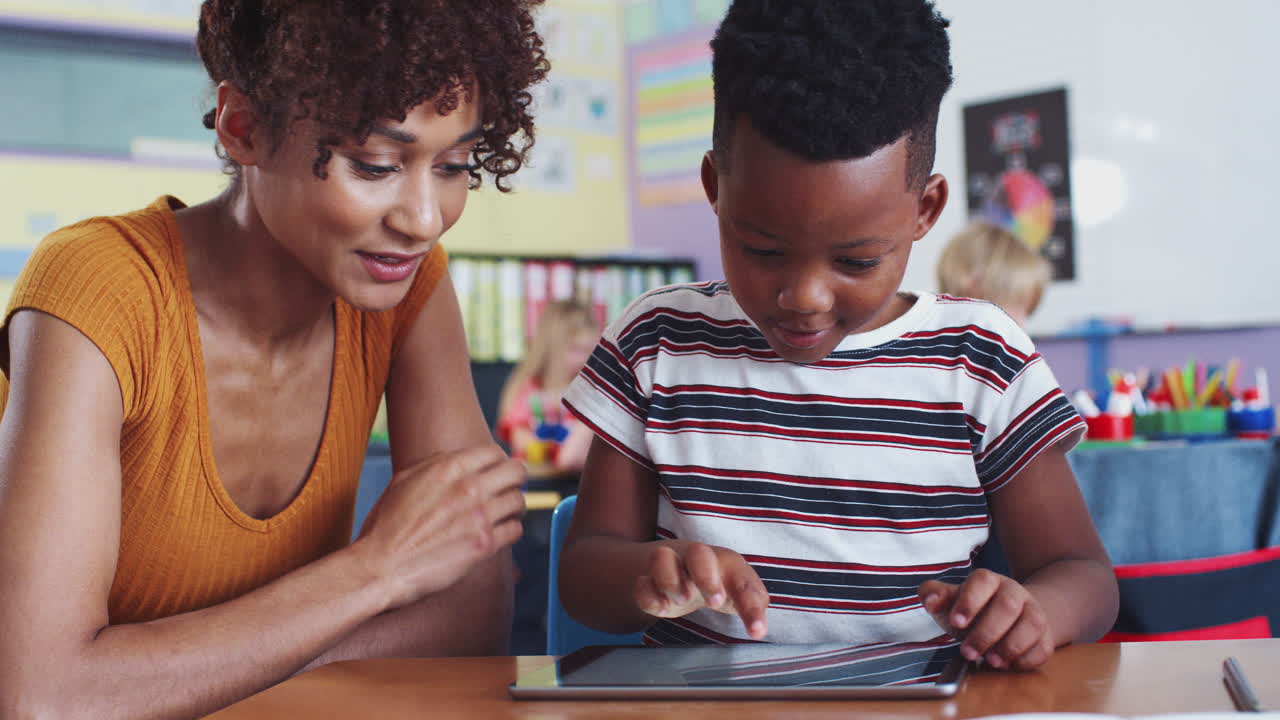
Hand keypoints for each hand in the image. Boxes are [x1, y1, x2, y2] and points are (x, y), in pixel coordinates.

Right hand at [353, 446, 525, 609]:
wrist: (380, 567)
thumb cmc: (387, 525)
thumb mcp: (404, 481)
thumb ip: (435, 465)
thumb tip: (459, 459)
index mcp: (448, 468)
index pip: (495, 452)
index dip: (498, 461)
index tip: (497, 470)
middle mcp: (469, 488)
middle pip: (516, 472)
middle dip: (516, 478)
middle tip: (511, 486)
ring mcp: (479, 517)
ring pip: (519, 501)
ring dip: (514, 506)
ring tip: (506, 511)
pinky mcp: (485, 545)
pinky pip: (515, 530)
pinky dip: (510, 530)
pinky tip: (500, 533)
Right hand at [634, 542, 769, 639]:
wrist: (681, 566)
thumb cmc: (718, 580)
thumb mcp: (739, 591)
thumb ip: (753, 606)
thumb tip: (759, 627)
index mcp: (726, 563)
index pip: (741, 579)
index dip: (750, 605)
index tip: (756, 630)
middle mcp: (696, 559)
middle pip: (699, 554)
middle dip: (706, 577)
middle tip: (714, 601)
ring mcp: (669, 566)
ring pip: (662, 558)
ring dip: (670, 580)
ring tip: (680, 601)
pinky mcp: (648, 580)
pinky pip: (641, 583)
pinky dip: (648, 596)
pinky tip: (661, 609)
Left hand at [919, 570, 1055, 670]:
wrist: (1008, 618)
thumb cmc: (973, 610)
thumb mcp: (950, 602)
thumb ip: (934, 596)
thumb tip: (929, 599)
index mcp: (988, 581)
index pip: (983, 581)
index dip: (969, 601)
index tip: (956, 622)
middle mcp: (1014, 593)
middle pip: (1007, 606)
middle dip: (986, 632)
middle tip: (968, 652)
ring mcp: (1033, 613)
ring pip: (1032, 624)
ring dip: (1011, 646)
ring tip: (990, 661)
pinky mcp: (1045, 636)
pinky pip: (1044, 647)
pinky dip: (1027, 659)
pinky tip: (1009, 666)